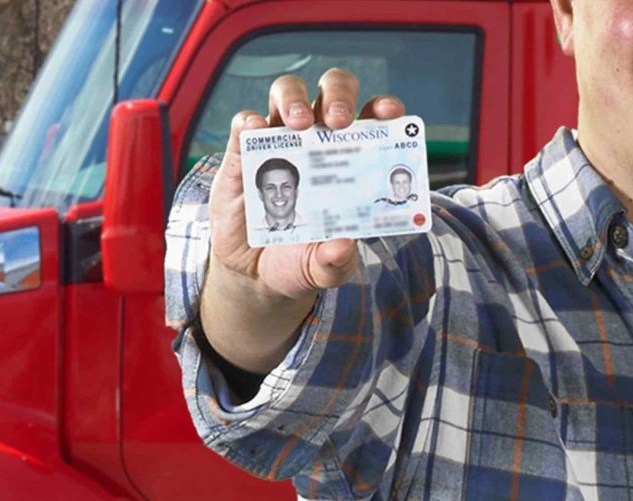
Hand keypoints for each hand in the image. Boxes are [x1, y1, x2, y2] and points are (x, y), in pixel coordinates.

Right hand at [208, 68, 405, 299]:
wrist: (254, 275)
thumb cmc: (299, 259)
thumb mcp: (322, 268)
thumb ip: (335, 262)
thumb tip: (343, 246)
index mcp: (349, 160)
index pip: (372, 120)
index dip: (383, 109)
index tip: (391, 113)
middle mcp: (317, 142)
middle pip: (331, 94)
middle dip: (338, 97)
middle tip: (338, 121)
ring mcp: (279, 144)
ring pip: (288, 94)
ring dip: (294, 99)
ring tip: (298, 122)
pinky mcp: (241, 155)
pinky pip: (244, 125)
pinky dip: (249, 120)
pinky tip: (255, 128)